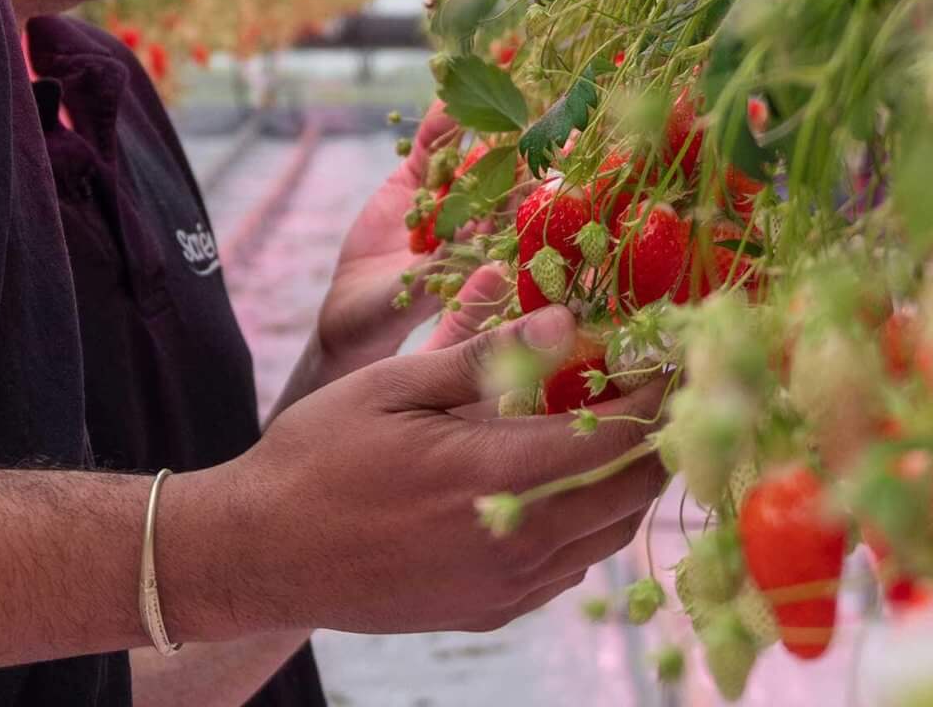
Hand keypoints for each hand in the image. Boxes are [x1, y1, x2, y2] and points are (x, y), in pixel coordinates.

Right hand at [173, 307, 671, 639]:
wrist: (263, 551)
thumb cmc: (319, 453)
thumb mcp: (393, 383)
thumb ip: (485, 356)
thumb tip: (569, 322)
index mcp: (491, 476)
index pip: (617, 443)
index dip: (656, 399)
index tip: (669, 358)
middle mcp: (514, 543)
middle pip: (630, 495)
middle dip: (654, 438)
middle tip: (649, 387)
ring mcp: (505, 586)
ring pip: (607, 536)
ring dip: (621, 482)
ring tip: (603, 426)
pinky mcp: (492, 611)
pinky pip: (569, 567)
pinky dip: (584, 521)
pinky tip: (553, 481)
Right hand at [301, 104, 525, 392]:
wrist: (351, 315)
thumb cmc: (396, 324)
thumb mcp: (425, 307)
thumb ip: (454, 288)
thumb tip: (496, 270)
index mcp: (493, 252)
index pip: (527, 216)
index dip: (549, 191)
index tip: (573, 164)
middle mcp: (477, 220)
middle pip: (508, 177)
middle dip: (528, 147)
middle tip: (553, 113)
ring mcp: (444, 198)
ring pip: (471, 156)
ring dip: (486, 124)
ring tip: (506, 89)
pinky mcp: (410, 184)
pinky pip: (429, 150)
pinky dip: (438, 125)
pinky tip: (447, 99)